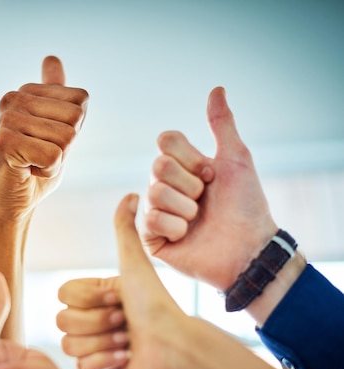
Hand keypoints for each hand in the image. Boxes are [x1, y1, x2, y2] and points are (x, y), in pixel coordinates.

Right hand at [0, 55, 88, 220]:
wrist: (11, 201)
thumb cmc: (34, 166)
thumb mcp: (54, 128)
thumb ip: (56, 97)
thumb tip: (51, 58)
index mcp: (27, 91)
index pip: (80, 101)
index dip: (72, 129)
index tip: (48, 141)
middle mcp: (13, 98)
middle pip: (75, 119)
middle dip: (65, 146)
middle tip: (39, 155)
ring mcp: (7, 119)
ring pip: (66, 138)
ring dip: (55, 160)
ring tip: (32, 163)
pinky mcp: (4, 142)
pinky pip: (53, 156)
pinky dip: (47, 172)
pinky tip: (27, 171)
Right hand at [58, 194, 187, 368]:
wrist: (175, 342)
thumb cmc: (156, 301)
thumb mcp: (135, 263)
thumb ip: (125, 229)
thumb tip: (131, 193)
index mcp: (93, 296)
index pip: (63, 295)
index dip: (89, 297)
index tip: (118, 296)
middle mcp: (89, 320)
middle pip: (63, 321)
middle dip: (99, 321)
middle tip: (125, 320)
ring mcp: (92, 346)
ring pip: (70, 346)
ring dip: (103, 342)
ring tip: (128, 340)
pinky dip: (106, 363)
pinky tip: (126, 357)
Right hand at [141, 87, 276, 290]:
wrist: (248, 249)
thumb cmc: (246, 206)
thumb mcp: (236, 160)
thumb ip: (222, 124)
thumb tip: (217, 89)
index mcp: (183, 167)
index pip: (166, 141)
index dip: (189, 157)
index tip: (211, 174)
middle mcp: (167, 187)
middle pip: (157, 166)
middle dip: (189, 184)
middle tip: (205, 199)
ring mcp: (157, 212)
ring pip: (154, 193)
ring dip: (185, 208)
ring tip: (198, 221)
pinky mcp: (152, 237)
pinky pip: (150, 219)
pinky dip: (176, 227)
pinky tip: (187, 235)